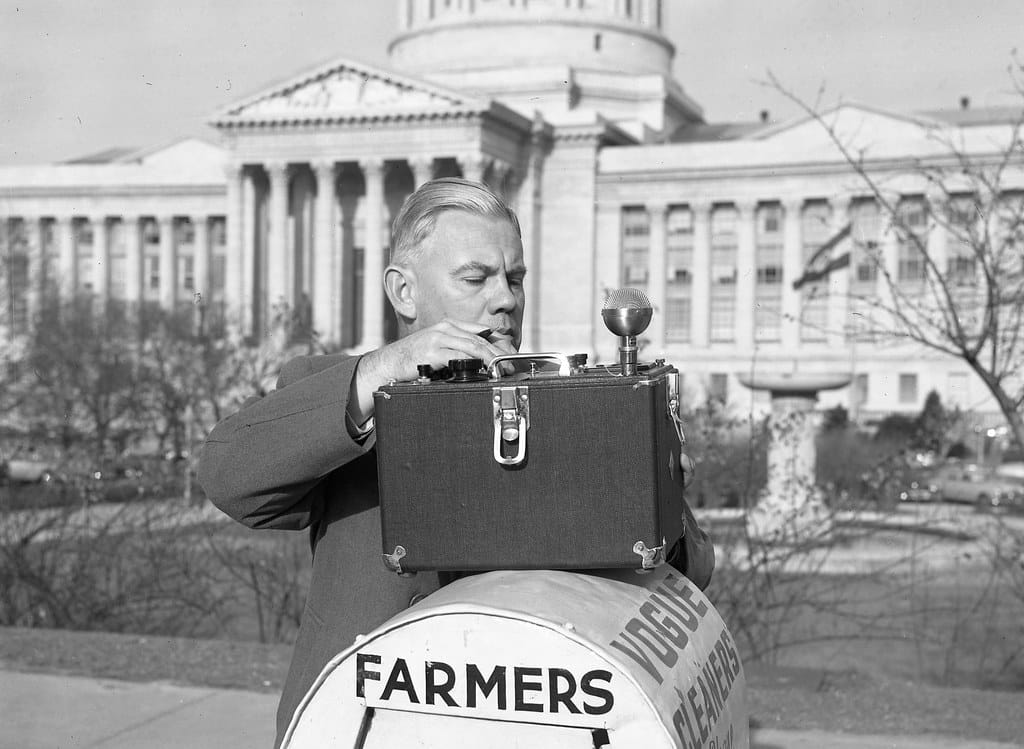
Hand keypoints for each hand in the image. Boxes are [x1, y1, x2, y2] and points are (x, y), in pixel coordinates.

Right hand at [348, 320, 516, 424]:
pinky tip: (483, 371)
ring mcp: (438, 338)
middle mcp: (445, 328)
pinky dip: (474, 364)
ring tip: (502, 370)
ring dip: (491, 359)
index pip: (480, 332)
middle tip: (511, 366)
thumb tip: (479, 361)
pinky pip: (459, 356)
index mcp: (448, 325)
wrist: (388, 364)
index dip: (499, 344)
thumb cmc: (412, 360)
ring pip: (474, 346)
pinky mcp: (433, 351)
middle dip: (499, 353)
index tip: (511, 356)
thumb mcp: (437, 350)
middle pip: (481, 339)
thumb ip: (456, 351)